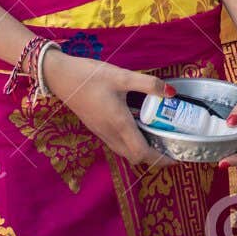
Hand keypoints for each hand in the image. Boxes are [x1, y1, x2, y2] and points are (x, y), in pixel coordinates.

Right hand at [42, 49, 172, 167]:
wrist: (60, 77)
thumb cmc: (90, 77)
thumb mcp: (122, 76)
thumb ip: (148, 84)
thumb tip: (171, 92)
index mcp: (118, 124)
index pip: (141, 153)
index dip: (159, 159)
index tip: (176, 157)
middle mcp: (109, 133)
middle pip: (134, 157)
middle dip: (154, 157)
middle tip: (171, 146)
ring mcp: (101, 132)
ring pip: (124, 151)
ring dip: (142, 150)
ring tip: (160, 137)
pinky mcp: (96, 127)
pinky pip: (117, 143)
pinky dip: (132, 142)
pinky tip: (141, 126)